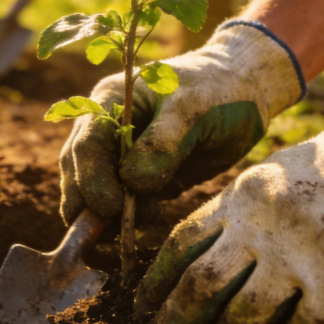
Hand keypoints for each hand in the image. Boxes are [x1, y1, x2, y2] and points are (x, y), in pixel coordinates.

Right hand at [59, 21, 304, 224]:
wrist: (245, 93)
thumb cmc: (217, 91)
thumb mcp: (193, 110)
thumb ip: (161, 145)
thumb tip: (130, 184)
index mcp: (110, 102)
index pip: (85, 146)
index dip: (91, 179)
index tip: (113, 208)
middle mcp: (106, 129)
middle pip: (78, 173)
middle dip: (89, 205)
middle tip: (110, 232)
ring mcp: (121, 156)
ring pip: (93, 193)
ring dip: (104, 217)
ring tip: (134, 227)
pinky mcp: (140, 179)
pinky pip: (122, 205)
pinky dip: (123, 221)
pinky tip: (142, 227)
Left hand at [134, 82, 323, 323]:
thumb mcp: (276, 172)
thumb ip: (241, 210)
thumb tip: (205, 256)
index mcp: (242, 195)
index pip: (182, 242)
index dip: (156, 280)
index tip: (140, 307)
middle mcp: (261, 226)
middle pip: (200, 285)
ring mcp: (300, 255)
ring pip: (241, 316)